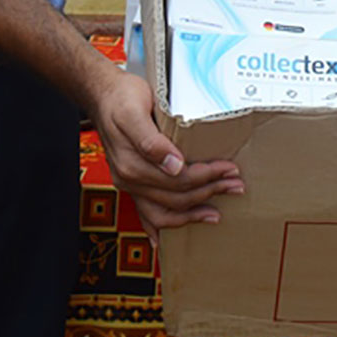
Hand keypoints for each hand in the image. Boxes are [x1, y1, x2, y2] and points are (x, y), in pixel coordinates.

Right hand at [90, 69, 242, 231]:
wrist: (101, 96)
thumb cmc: (120, 98)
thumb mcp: (133, 112)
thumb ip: (151, 141)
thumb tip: (173, 165)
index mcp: (132, 164)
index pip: (179, 179)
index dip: (207, 176)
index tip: (229, 169)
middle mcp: (130, 179)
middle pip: (176, 197)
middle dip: (209, 192)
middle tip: (235, 186)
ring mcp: (130, 184)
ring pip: (163, 212)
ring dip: (191, 214)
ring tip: (216, 214)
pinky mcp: (132, 183)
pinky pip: (145, 213)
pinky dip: (157, 228)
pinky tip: (164, 240)